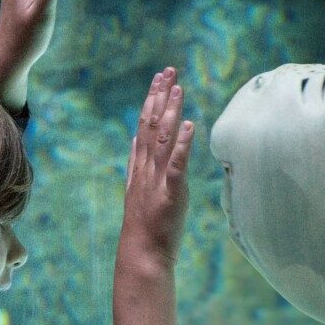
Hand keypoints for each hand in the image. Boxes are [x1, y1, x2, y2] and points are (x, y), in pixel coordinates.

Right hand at [121, 69, 193, 267]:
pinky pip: (176, 165)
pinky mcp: (170, 193)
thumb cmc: (145, 225)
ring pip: (163, 140)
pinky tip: (188, 125)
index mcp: (140, 166)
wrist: (142, 253)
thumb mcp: (137, 188)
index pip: (145, 126)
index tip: (159, 79)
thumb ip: (136, 162)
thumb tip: (136, 138)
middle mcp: (146, 168)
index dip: (152, 100)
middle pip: (151, 126)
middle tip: (168, 71)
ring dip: (170, 113)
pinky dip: (182, 145)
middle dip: (160, 97)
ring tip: (178, 89)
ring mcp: (156, 180)